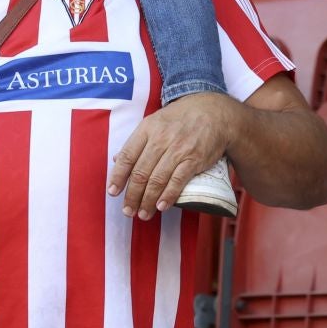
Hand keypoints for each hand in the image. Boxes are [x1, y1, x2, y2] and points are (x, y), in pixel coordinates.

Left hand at [107, 91, 238, 218]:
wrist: (213, 113)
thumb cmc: (179, 119)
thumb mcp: (154, 122)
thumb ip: (136, 142)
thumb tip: (116, 159)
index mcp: (147, 129)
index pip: (127, 156)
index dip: (118, 176)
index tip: (112, 192)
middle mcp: (160, 139)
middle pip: (141, 172)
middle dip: (132, 195)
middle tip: (128, 211)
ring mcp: (178, 149)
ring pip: (157, 179)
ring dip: (147, 201)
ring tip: (143, 214)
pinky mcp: (194, 159)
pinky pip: (177, 180)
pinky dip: (168, 196)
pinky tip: (161, 207)